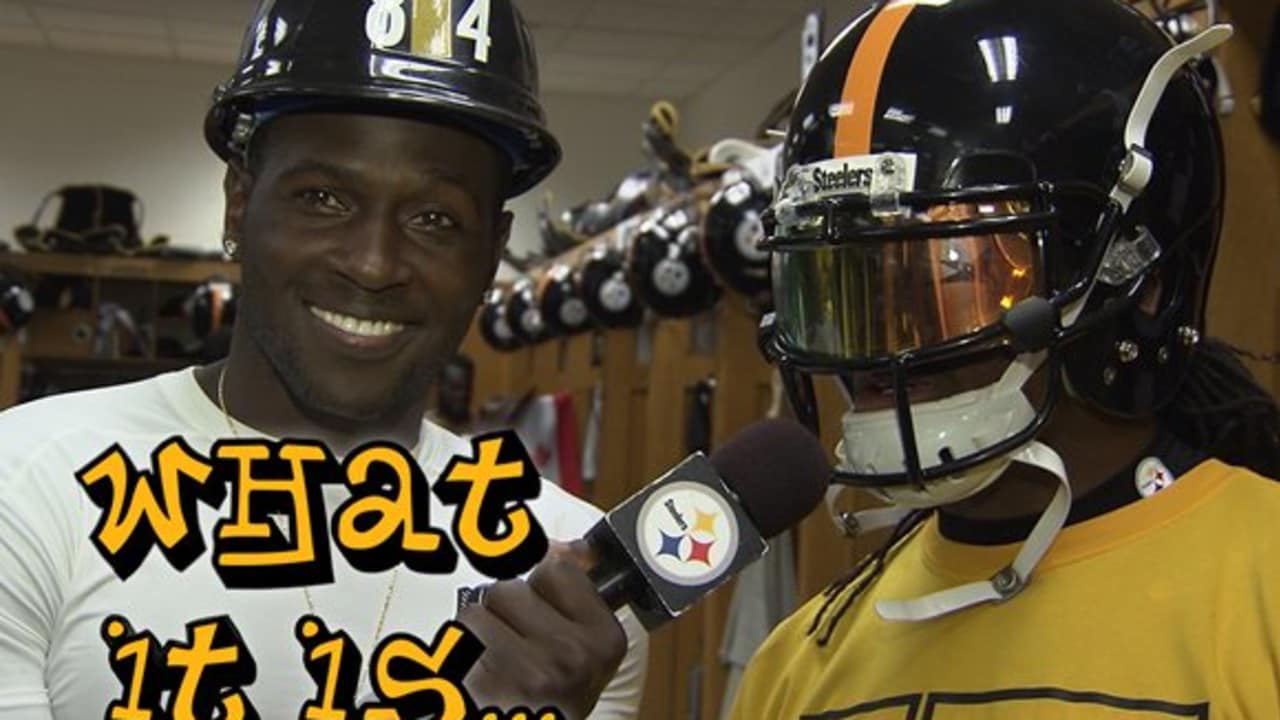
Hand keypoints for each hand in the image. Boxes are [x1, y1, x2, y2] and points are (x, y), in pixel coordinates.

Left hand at [459, 542, 626, 718]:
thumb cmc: (546, 706)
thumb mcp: (578, 652)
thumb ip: (573, 591)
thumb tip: (568, 545)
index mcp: (604, 642)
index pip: (557, 571)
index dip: (540, 595)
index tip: (542, 624)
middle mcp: (572, 656)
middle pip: (511, 589)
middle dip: (504, 616)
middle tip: (514, 658)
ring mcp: (529, 671)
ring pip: (478, 611)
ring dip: (476, 637)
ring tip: (492, 672)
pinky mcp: (486, 684)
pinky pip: (457, 636)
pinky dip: (457, 656)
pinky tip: (475, 683)